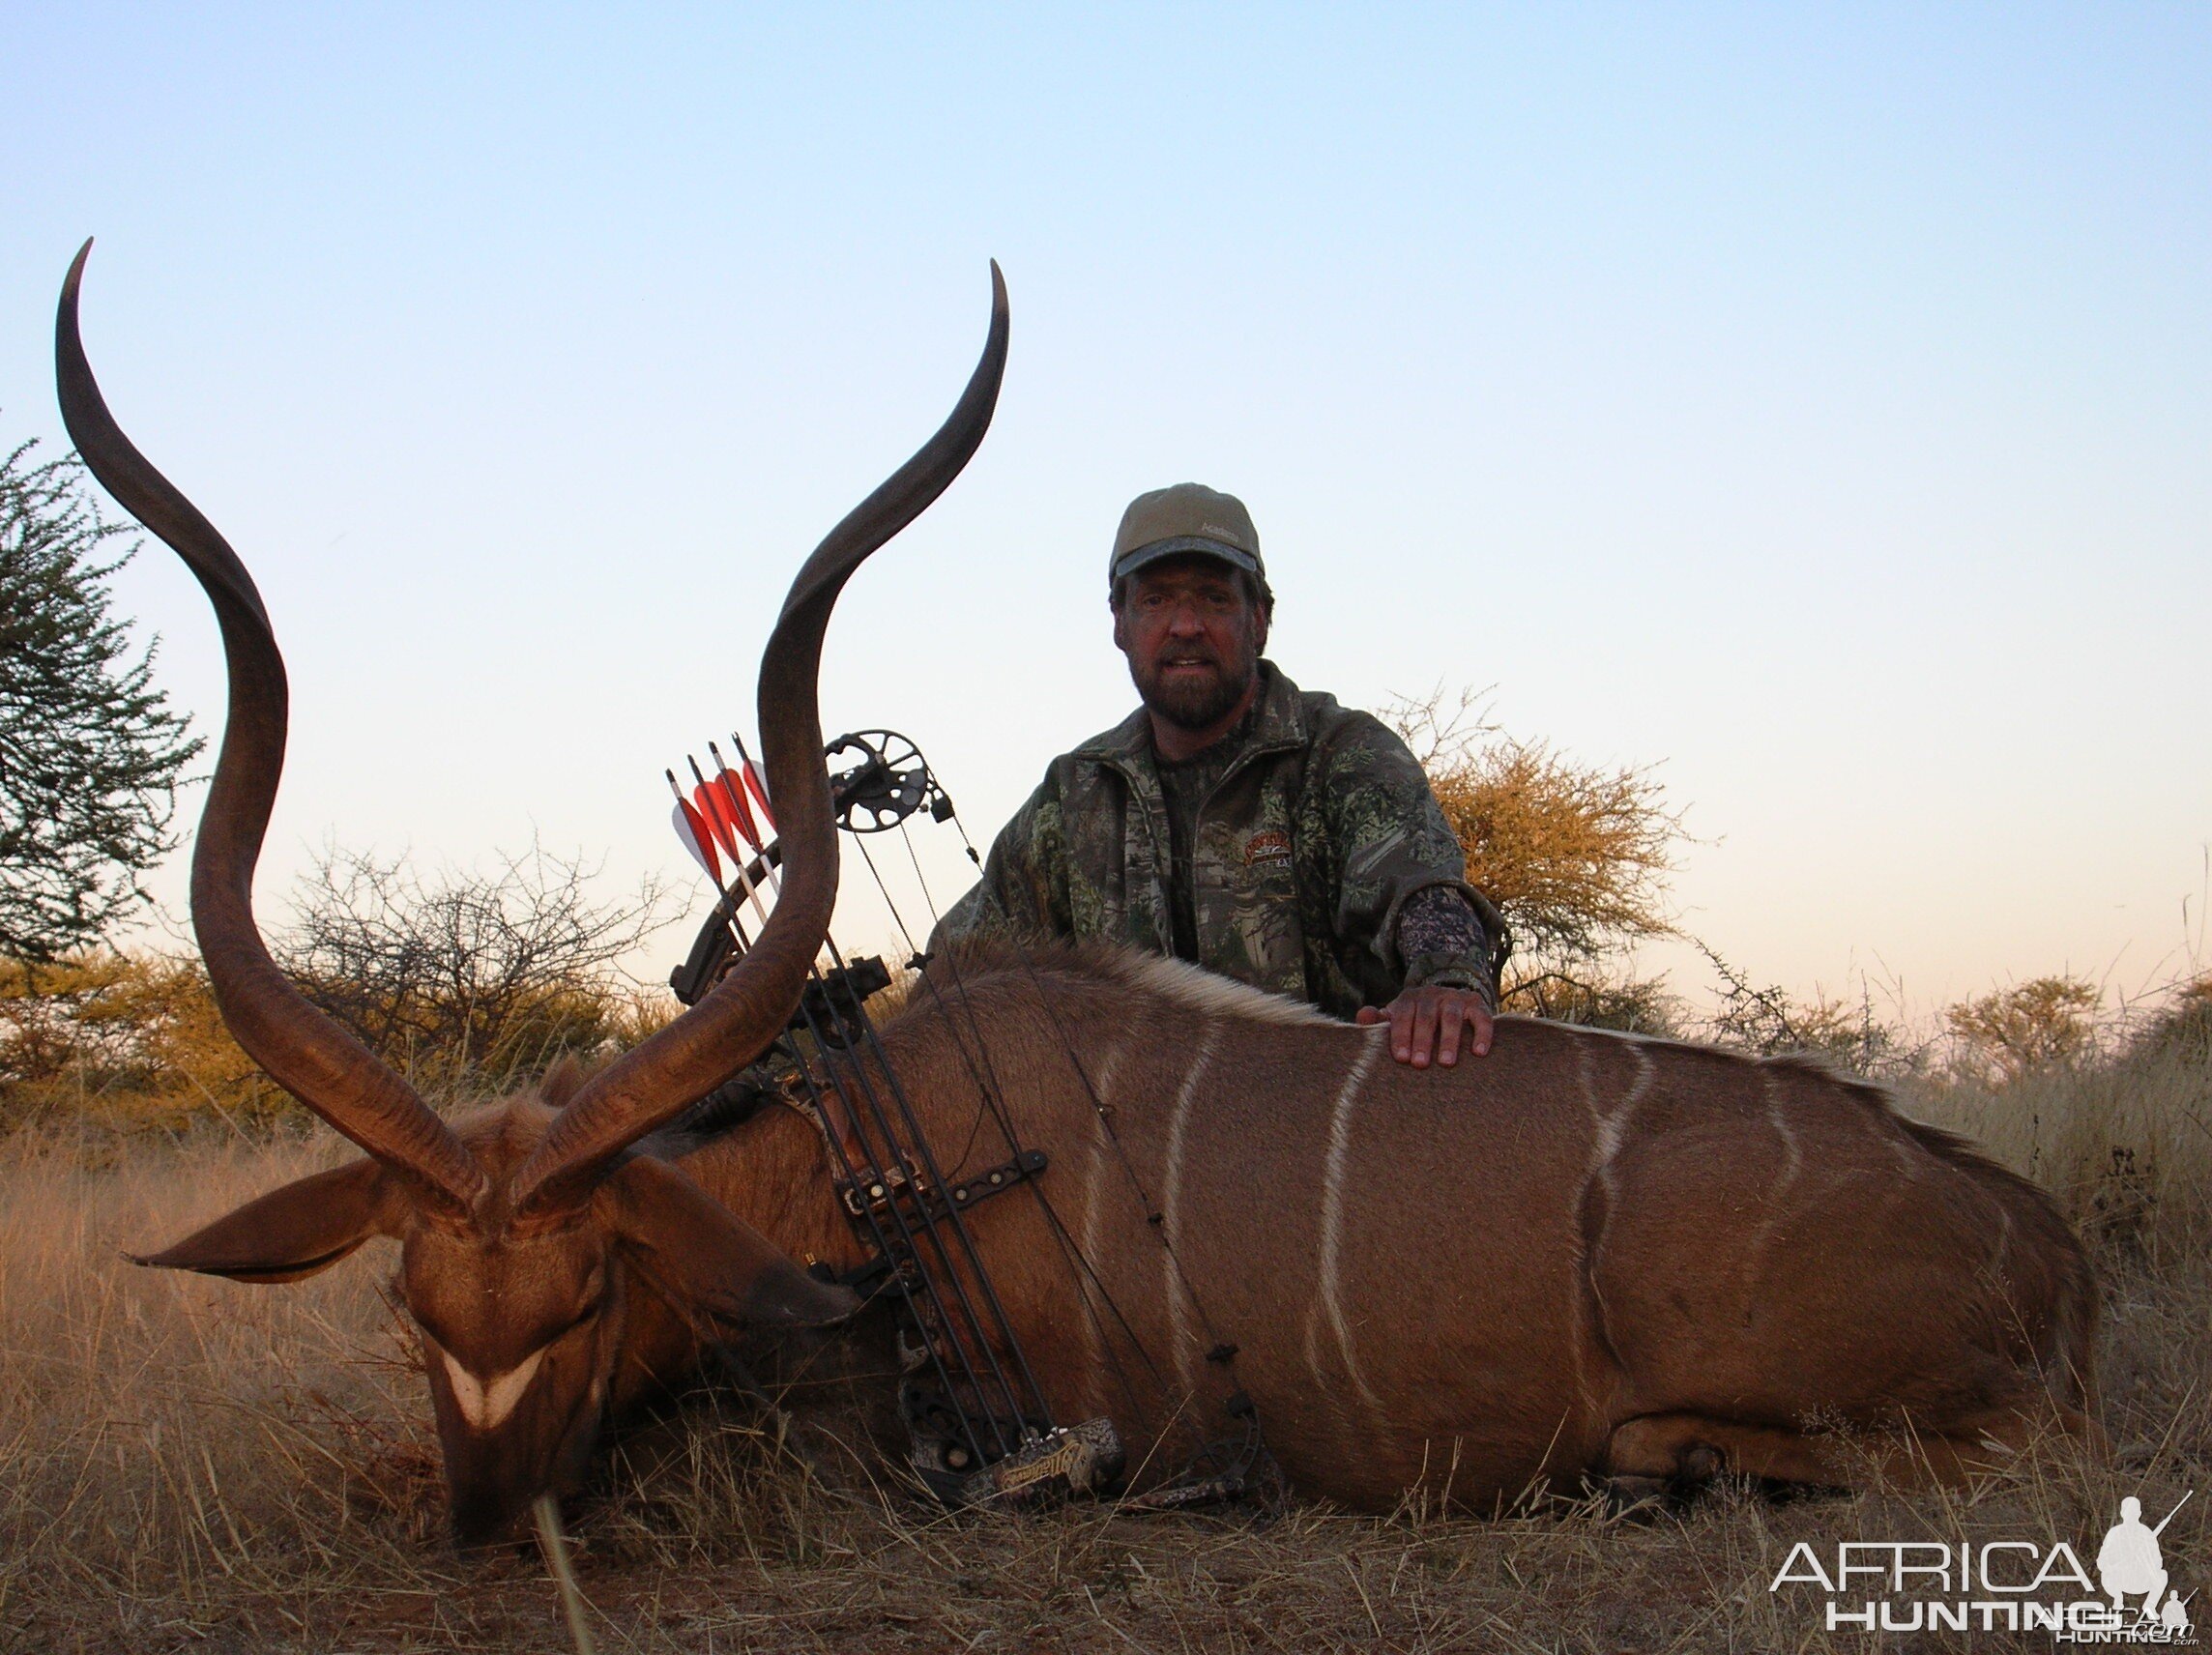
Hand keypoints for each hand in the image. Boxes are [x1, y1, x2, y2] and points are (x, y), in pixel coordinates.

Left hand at [1356, 985, 1494, 1067]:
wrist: (1449, 1004)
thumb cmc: (1416, 1021)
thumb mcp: (1397, 1018)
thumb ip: (1379, 1020)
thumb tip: (1362, 1016)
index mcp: (1410, 998)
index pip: (1402, 1014)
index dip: (1401, 1035)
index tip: (1401, 1058)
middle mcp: (1432, 994)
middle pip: (1426, 1016)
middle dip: (1422, 1040)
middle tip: (1420, 1064)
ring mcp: (1456, 998)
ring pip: (1452, 1016)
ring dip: (1449, 1039)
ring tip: (1446, 1063)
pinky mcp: (1477, 1006)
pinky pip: (1482, 1018)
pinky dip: (1482, 1034)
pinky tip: (1479, 1053)